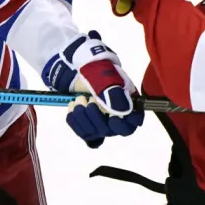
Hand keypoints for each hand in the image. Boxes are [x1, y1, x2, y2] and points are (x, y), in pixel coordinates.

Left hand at [43, 31, 142, 147]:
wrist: (80, 71)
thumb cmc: (98, 72)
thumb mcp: (107, 79)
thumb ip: (114, 94)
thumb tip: (122, 112)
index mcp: (128, 104)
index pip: (132, 124)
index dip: (122, 125)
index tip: (111, 118)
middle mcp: (117, 117)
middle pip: (110, 131)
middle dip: (95, 116)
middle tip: (89, 100)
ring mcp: (102, 123)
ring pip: (94, 133)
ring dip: (82, 116)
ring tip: (79, 99)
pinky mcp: (88, 126)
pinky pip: (82, 132)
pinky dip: (74, 119)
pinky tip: (73, 106)